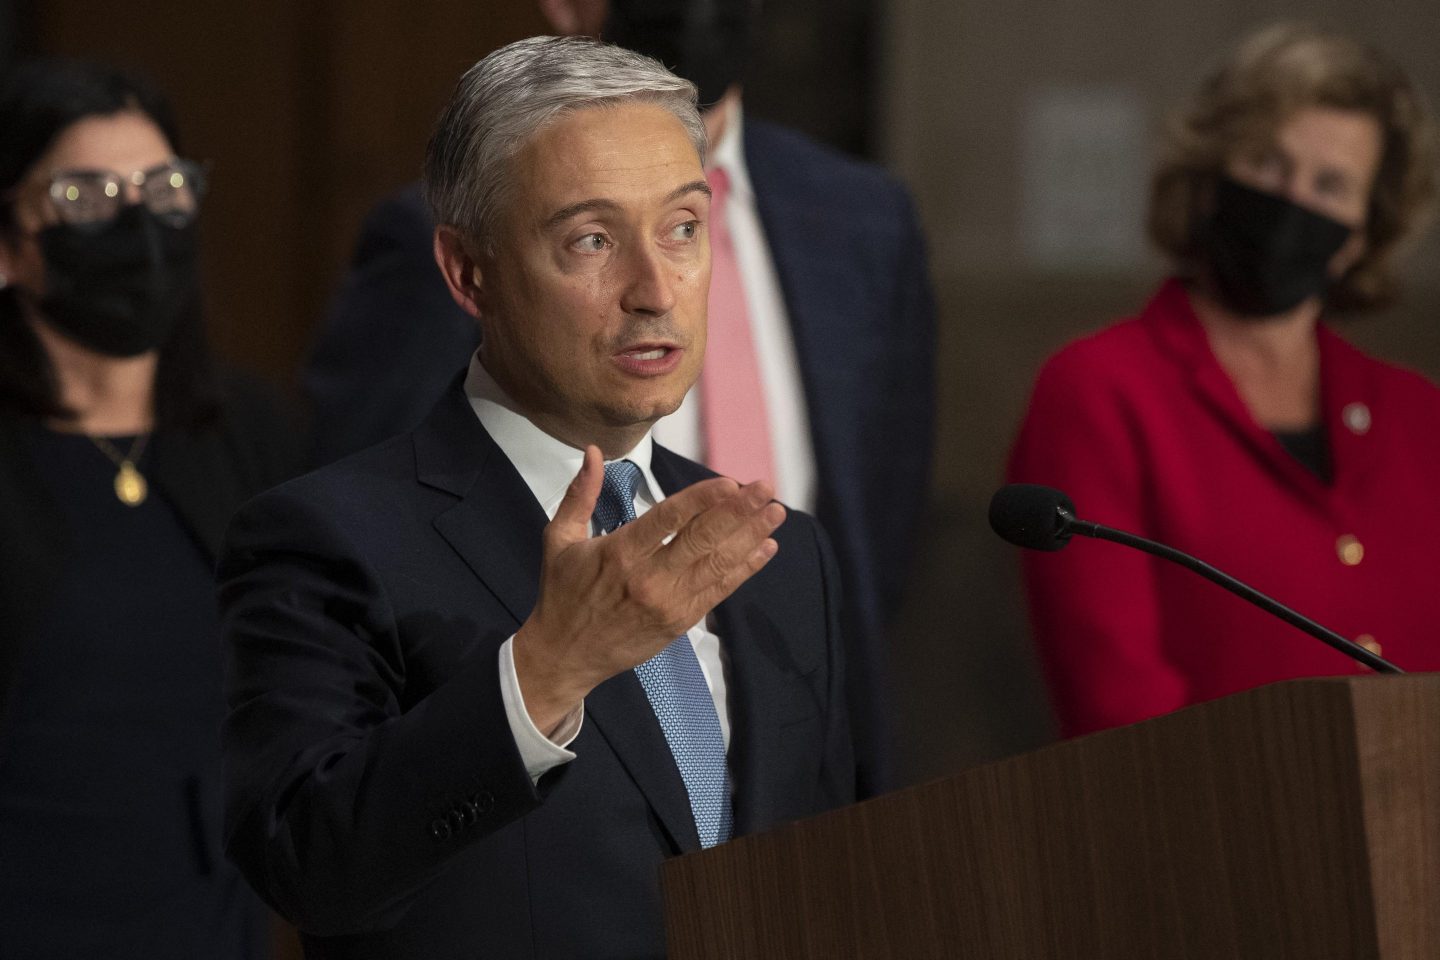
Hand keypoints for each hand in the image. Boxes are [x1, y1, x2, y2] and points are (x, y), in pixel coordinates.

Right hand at [513, 446, 783, 734]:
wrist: (564, 656)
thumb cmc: (562, 593)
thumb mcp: (560, 539)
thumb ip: (581, 494)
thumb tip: (595, 451)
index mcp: (619, 553)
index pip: (668, 520)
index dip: (702, 499)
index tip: (730, 482)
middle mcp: (648, 578)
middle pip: (703, 540)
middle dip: (739, 511)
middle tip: (766, 487)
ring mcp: (668, 602)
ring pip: (717, 564)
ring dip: (751, 536)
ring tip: (776, 512)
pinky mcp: (680, 621)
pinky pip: (719, 591)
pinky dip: (745, 569)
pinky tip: (765, 548)